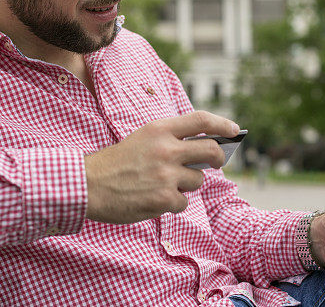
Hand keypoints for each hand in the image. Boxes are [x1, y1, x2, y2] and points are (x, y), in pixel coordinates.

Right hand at [83, 111, 239, 223]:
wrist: (89, 185)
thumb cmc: (116, 162)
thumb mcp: (142, 139)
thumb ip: (170, 140)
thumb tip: (204, 150)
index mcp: (159, 130)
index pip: (201, 120)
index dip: (223, 124)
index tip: (235, 130)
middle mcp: (166, 149)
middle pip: (210, 151)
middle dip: (217, 158)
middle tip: (216, 163)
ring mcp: (166, 175)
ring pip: (197, 180)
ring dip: (187, 184)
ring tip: (163, 184)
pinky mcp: (164, 198)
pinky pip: (184, 201)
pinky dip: (173, 203)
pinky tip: (155, 199)